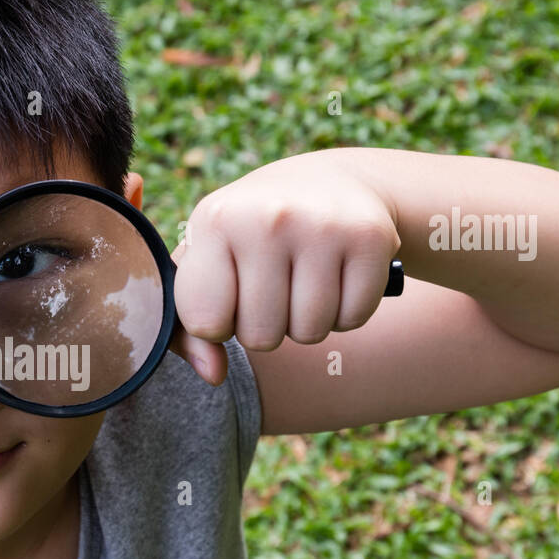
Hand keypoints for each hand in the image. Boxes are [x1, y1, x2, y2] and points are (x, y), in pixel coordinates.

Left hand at [167, 150, 400, 384]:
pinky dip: (346, 312)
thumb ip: (188, 328)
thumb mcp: (207, 263)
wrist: (329, 183)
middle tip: (273, 284)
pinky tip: (337, 277)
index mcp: (215, 220)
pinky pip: (352, 319)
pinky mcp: (370, 238)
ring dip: (306, 322)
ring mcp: (323, 225)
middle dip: (265, 325)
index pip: (205, 322)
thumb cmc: (251, 237)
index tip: (229, 292)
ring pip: (309, 333)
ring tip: (303, 279)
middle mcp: (268, 218)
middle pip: (261, 336)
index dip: (217, 323)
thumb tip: (212, 375)